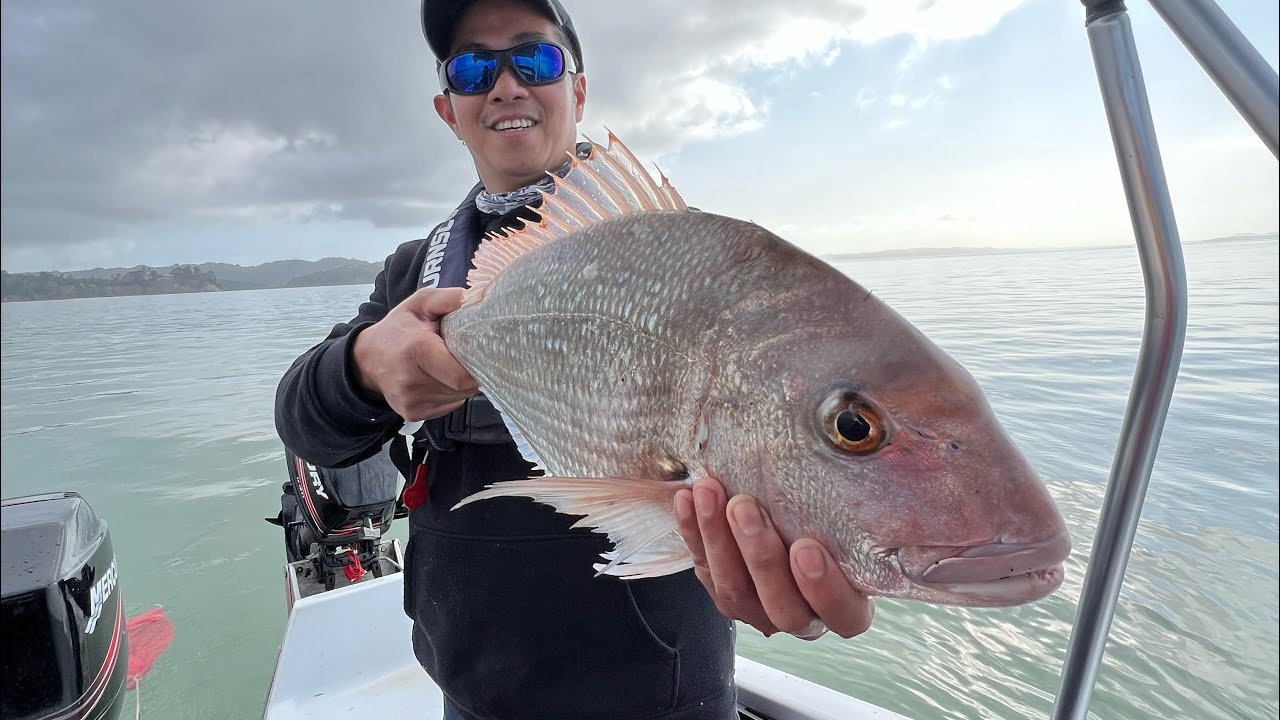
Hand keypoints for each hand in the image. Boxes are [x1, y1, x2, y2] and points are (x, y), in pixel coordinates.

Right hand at [352, 287, 478, 421]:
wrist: (367, 359)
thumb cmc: (398, 329)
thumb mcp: (420, 303)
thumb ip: (450, 299)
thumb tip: (479, 299)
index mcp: (418, 351)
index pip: (463, 376)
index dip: (479, 367)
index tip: (482, 354)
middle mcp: (412, 381)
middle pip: (464, 387)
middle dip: (473, 372)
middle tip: (465, 355)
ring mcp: (411, 401)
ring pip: (459, 397)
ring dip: (462, 383)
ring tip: (448, 364)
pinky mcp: (413, 413)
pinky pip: (449, 405)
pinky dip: (451, 392)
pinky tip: (439, 377)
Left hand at [675, 477, 874, 639]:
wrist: (788, 518)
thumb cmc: (834, 519)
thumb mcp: (856, 516)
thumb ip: (865, 503)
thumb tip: (878, 443)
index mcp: (846, 605)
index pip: (843, 614)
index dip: (824, 588)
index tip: (808, 548)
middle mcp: (803, 616)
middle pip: (781, 604)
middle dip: (760, 555)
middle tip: (745, 507)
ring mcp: (758, 609)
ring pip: (735, 590)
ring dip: (719, 538)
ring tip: (711, 493)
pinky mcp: (722, 592)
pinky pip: (703, 569)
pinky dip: (693, 532)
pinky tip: (687, 498)